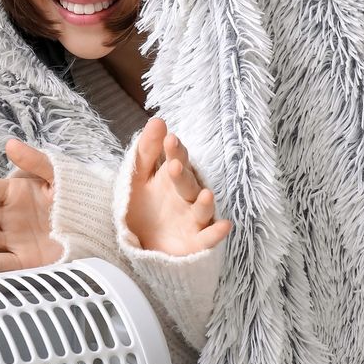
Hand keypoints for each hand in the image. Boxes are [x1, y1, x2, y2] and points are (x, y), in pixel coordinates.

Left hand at [124, 118, 230, 255]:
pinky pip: (207, 238)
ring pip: (202, 209)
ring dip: (205, 203)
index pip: (177, 160)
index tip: (169, 139)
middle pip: (188, 184)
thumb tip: (157, 120)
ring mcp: (192, 219)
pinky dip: (216, 233)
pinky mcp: (195, 242)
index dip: (175, 151)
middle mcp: (186, 196)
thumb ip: (146, 151)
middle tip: (174, 165)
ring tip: (206, 195)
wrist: (139, 242)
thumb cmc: (142, 205)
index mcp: (172, 178)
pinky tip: (224, 226)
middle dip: (182, 175)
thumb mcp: (138, 177)